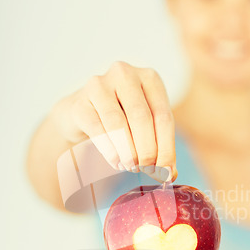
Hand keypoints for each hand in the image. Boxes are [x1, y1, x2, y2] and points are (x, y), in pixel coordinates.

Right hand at [52, 61, 176, 181]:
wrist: (82, 113)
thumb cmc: (122, 119)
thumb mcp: (147, 127)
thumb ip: (160, 147)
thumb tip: (170, 175)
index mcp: (150, 78)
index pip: (164, 116)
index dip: (167, 148)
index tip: (167, 172)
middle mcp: (125, 74)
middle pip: (142, 118)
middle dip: (147, 150)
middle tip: (148, 170)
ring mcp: (100, 85)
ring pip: (119, 123)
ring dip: (128, 151)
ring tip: (131, 167)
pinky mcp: (80, 102)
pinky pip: (98, 129)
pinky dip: (110, 149)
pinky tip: (116, 162)